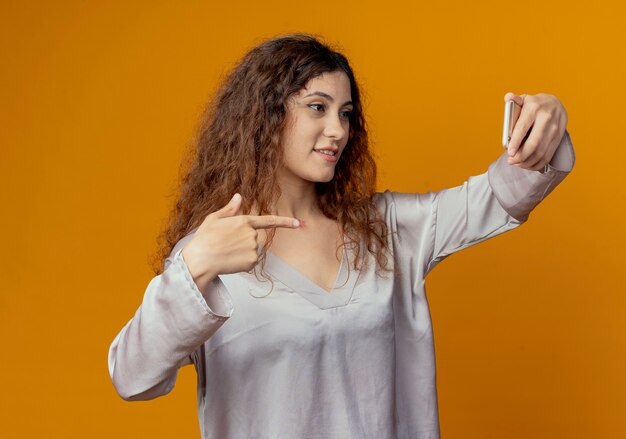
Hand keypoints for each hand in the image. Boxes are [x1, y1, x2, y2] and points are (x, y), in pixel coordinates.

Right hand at [181, 194, 299, 289]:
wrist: (201, 260)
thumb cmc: (204, 239)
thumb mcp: (214, 219)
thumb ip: (230, 209)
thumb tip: (239, 197)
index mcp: (244, 221)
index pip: (268, 221)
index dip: (284, 222)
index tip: (297, 223)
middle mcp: (252, 234)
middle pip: (253, 238)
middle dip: (242, 242)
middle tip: (225, 245)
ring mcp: (253, 248)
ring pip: (252, 250)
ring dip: (242, 253)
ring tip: (226, 253)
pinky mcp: (252, 261)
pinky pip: (250, 262)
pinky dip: (242, 263)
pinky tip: (230, 261)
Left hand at [504, 92, 567, 170]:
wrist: (555, 103)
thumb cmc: (533, 104)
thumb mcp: (524, 100)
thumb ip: (514, 100)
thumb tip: (508, 97)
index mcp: (534, 108)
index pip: (523, 128)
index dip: (516, 142)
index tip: (509, 153)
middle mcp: (546, 118)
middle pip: (533, 143)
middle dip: (521, 156)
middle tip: (511, 161)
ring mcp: (555, 129)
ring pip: (541, 152)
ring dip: (527, 162)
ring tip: (517, 163)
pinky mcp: (559, 138)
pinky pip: (548, 155)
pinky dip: (537, 164)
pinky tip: (528, 165)